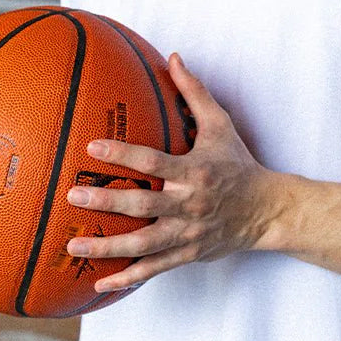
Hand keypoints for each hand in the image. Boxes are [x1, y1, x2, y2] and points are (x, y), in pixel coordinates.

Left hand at [65, 53, 284, 292]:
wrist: (267, 210)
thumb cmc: (239, 163)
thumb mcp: (221, 125)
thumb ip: (194, 92)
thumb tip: (173, 57)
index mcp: (194, 171)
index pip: (153, 162)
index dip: (122, 154)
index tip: (92, 147)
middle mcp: (188, 204)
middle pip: (142, 205)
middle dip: (106, 203)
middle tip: (73, 197)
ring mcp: (187, 233)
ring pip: (142, 245)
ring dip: (106, 247)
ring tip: (73, 246)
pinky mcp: (187, 253)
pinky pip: (154, 269)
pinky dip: (127, 279)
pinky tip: (99, 284)